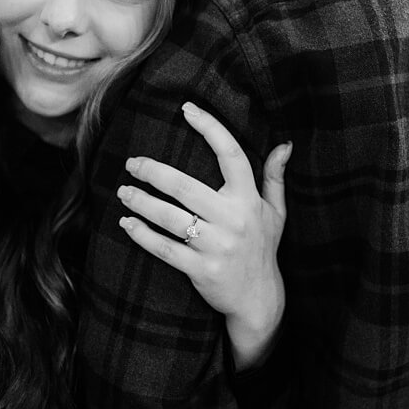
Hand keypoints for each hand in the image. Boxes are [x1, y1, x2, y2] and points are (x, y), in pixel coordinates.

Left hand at [117, 101, 291, 369]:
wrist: (259, 299)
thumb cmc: (263, 249)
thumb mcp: (275, 213)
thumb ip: (274, 177)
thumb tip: (284, 144)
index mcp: (249, 200)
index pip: (231, 155)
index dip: (210, 128)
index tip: (187, 109)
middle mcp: (234, 220)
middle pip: (186, 187)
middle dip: (154, 171)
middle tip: (132, 162)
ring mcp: (217, 246)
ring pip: (170, 218)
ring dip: (141, 202)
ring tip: (124, 191)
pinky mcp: (201, 270)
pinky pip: (165, 249)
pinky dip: (142, 235)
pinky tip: (126, 224)